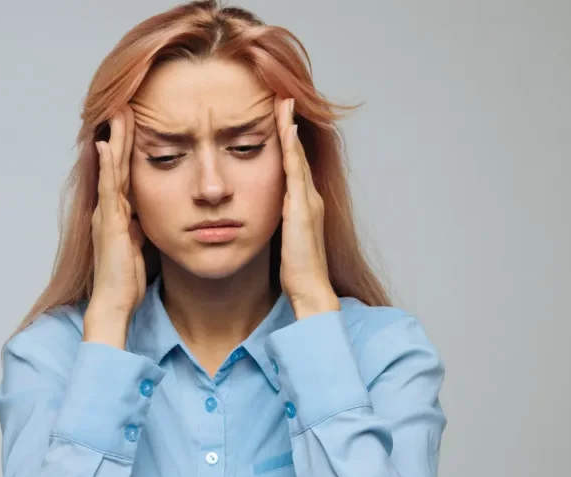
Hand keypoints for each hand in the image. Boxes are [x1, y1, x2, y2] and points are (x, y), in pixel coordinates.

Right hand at [86, 105, 145, 346]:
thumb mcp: (140, 245)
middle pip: (118, 163)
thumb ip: (144, 226)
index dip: (130, 147)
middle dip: (122, 134)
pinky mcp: (108, 223)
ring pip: (112, 169)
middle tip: (125, 103)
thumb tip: (158, 213)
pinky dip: (109, 165)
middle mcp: (110, 208)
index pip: (126, 172)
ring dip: (115, 140)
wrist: (113, 303)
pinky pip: (110, 189)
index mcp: (119, 213)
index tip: (136, 121)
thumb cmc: (127, 280)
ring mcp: (107, 213)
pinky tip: (110, 145)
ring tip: (118, 112)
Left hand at [274, 95, 339, 319]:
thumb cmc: (295, 271)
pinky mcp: (302, 207)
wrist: (310, 290)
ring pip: (297, 154)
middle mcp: (309, 196)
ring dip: (290, 126)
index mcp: (302, 203)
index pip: (292, 162)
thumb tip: (260, 212)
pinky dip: (291, 147)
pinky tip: (286, 128)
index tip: (276, 113)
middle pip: (297, 151)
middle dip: (289, 122)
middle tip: (281, 93)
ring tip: (283, 99)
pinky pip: (295, 169)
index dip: (285, 137)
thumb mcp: (283, 240)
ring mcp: (308, 200)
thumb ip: (277, 223)